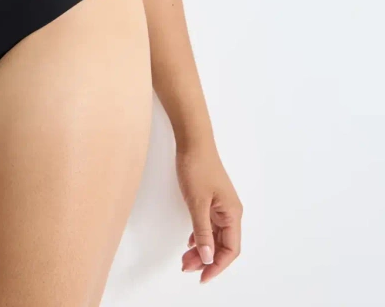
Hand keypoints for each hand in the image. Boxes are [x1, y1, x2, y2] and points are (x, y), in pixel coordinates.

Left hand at [176, 142, 242, 283]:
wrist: (193, 141)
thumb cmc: (197, 167)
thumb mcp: (197, 203)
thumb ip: (202, 231)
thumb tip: (207, 257)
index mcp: (232, 213)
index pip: (231, 249)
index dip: (218, 266)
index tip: (203, 277)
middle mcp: (230, 212)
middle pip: (222, 245)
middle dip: (206, 259)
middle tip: (186, 268)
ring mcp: (221, 206)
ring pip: (215, 236)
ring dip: (202, 249)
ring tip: (185, 259)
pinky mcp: (212, 200)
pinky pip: (209, 225)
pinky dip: (200, 236)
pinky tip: (190, 243)